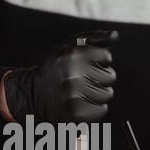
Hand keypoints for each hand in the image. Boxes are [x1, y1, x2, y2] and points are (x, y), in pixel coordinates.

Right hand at [2, 30, 116, 122]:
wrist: (35, 93)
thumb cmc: (57, 67)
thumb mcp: (69, 45)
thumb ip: (94, 38)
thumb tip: (115, 35)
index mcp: (71, 55)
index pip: (106, 57)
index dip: (99, 60)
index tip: (86, 64)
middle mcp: (71, 74)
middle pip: (110, 76)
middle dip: (100, 77)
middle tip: (83, 79)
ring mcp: (72, 96)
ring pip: (107, 94)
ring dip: (98, 93)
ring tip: (82, 91)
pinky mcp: (74, 113)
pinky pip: (102, 110)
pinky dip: (96, 108)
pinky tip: (83, 103)